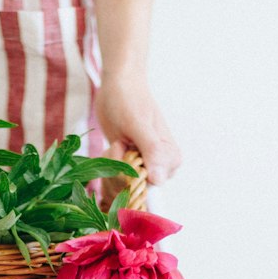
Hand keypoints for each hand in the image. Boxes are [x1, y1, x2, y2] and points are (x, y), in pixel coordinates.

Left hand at [93, 70, 181, 201]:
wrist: (119, 87)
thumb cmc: (129, 100)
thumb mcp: (137, 123)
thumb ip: (151, 151)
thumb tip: (159, 180)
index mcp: (170, 159)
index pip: (153, 191)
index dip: (133, 183)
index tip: (123, 158)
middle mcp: (160, 167)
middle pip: (133, 191)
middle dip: (119, 170)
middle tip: (119, 144)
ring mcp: (143, 167)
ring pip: (120, 186)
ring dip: (111, 165)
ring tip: (118, 141)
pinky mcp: (129, 166)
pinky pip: (113, 179)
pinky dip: (107, 164)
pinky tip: (114, 146)